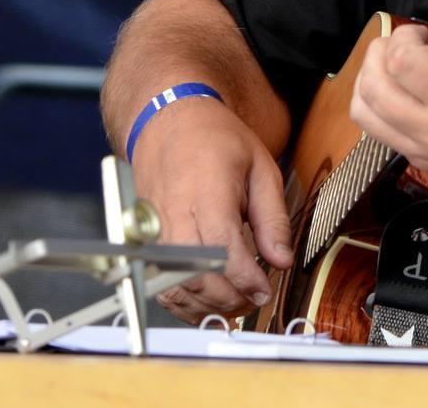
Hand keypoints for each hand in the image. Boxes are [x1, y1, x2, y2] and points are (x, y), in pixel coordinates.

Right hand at [129, 95, 292, 320]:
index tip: (265, 290)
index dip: (244, 279)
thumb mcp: (260, 167)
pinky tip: (207, 300)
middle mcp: (173, 213)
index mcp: (206, 191)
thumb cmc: (216, 139)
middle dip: (229, 298)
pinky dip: (182, 301)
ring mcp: (153, 229)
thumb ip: (272, 218)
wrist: (169, 120)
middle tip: (255, 298)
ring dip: (207, 305)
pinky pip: (158, 283)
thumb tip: (282, 261)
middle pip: (195, 275)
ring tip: (236, 301)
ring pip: (174, 286)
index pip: (221, 249)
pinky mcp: (145, 239)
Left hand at [349, 0, 427, 215]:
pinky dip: (381, 106)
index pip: (403, 63)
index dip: (405, 36)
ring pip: (364, 115)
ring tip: (397, 66)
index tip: (425, 33)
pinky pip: (381, 134)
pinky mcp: (426, 168)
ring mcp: (426, 157)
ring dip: (370, 80)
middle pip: (372, 88)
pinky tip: (408, 94)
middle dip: (379, 53)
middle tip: (405, 43)